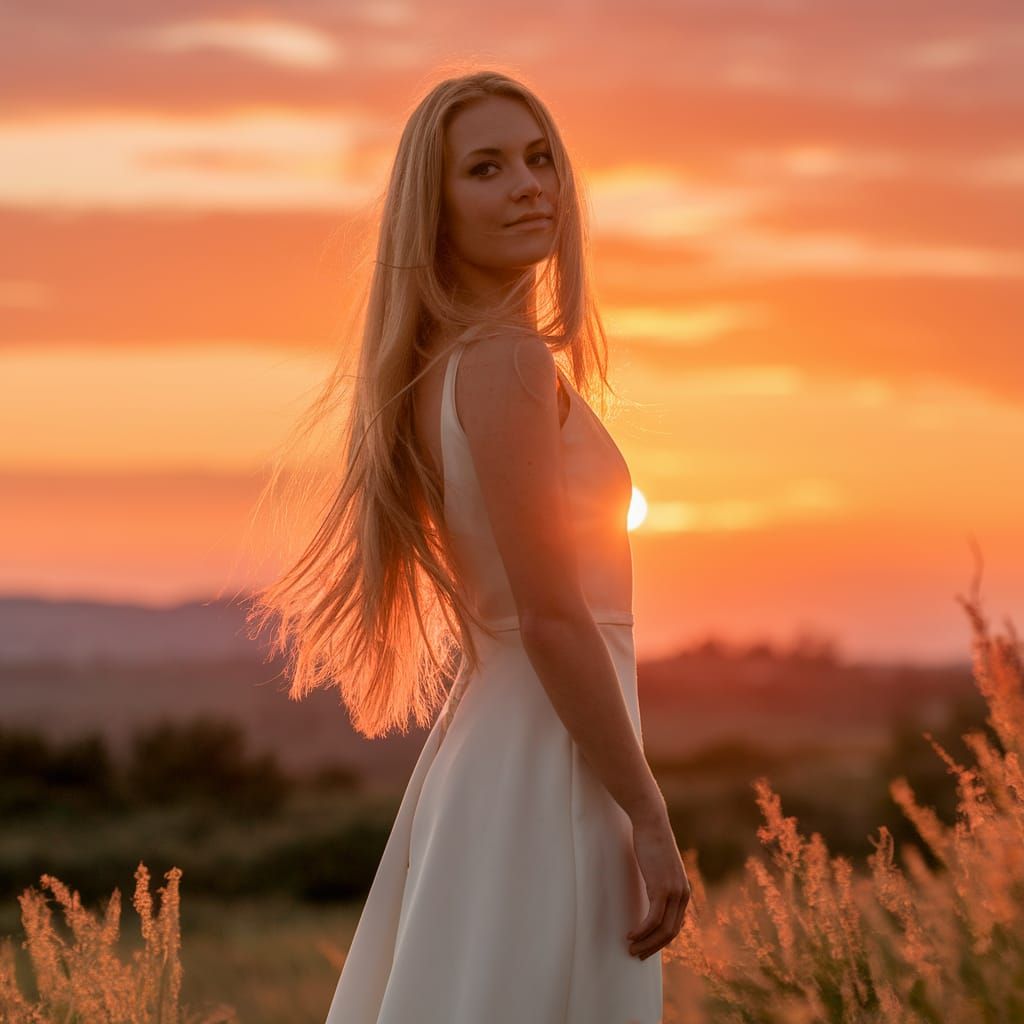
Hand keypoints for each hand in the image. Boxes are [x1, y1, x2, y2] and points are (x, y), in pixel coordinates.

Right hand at [626, 806, 689, 959]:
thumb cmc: (651, 842)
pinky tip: (630, 935)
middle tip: (637, 954)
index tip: (646, 946)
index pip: (675, 925)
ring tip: (631, 949)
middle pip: (670, 933)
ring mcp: (674, 892)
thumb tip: (651, 893)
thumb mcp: (660, 867)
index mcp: (684, 891)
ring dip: (646, 943)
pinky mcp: (662, 889)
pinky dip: (641, 931)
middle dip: (653, 947)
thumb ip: (660, 882)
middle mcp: (683, 895)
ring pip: (662, 930)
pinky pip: (652, 919)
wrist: (651, 823)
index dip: (661, 940)